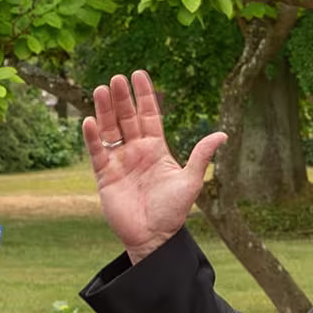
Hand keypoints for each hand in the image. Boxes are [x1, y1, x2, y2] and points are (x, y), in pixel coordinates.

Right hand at [83, 70, 226, 262]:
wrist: (154, 238)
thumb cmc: (173, 212)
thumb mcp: (191, 181)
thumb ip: (201, 156)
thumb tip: (222, 134)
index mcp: (157, 149)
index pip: (149, 115)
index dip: (144, 95)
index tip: (139, 74)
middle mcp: (136, 151)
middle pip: (127, 118)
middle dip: (122, 98)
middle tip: (117, 78)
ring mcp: (119, 162)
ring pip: (110, 130)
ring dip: (105, 110)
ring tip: (101, 89)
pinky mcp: (105, 176)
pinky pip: (97, 152)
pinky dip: (93, 137)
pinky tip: (91, 121)